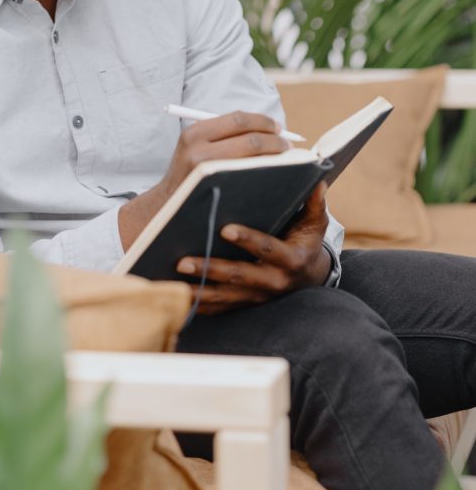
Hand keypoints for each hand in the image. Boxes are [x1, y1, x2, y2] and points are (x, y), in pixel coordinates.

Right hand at [118, 111, 289, 249]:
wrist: (165, 207)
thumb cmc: (190, 176)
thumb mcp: (196, 148)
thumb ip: (223, 136)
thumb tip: (267, 128)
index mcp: (195, 132)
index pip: (238, 119)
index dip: (263, 122)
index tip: (278, 128)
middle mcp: (196, 148)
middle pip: (249, 138)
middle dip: (274, 141)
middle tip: (286, 147)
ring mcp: (204, 171)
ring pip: (252, 159)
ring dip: (273, 158)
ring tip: (284, 161)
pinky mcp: (212, 191)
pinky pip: (248, 179)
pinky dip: (264, 174)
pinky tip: (273, 177)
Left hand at [176, 182, 330, 313]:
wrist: (307, 276)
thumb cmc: (305, 242)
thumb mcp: (314, 224)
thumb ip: (315, 204)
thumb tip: (317, 181)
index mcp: (289, 260)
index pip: (267, 249)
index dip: (248, 240)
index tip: (225, 229)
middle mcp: (272, 282)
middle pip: (238, 276)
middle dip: (210, 269)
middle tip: (182, 260)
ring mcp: (256, 296)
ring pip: (224, 296)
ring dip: (198, 289)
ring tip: (172, 278)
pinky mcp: (244, 304)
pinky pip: (219, 308)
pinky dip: (197, 304)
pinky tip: (176, 295)